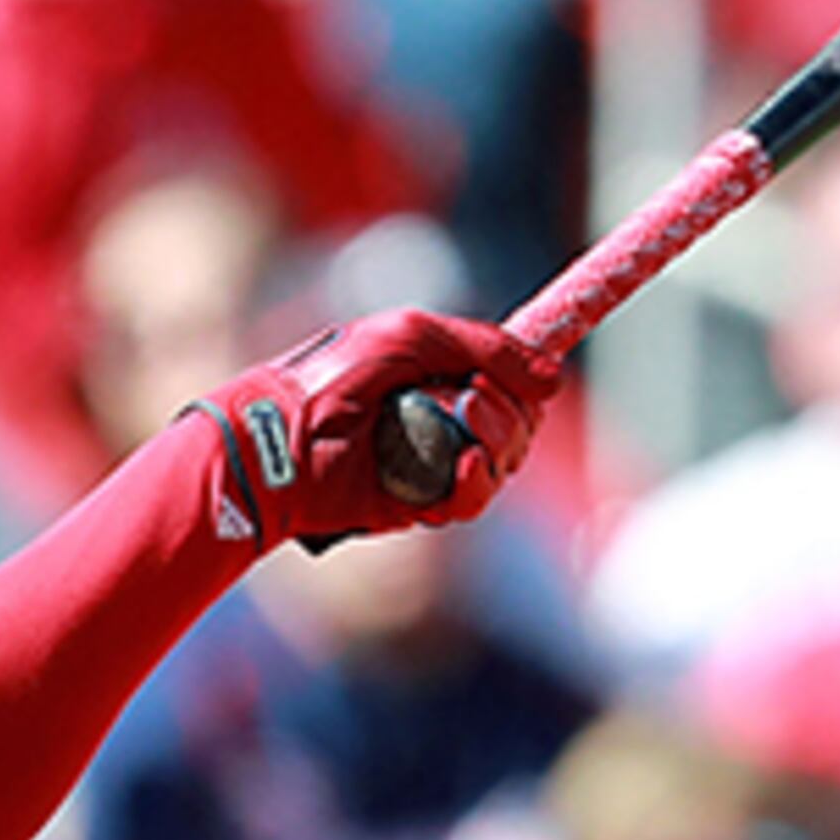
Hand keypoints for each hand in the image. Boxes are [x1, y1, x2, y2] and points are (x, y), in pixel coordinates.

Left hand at [188, 310, 558, 549]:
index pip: (513, 379)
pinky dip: (476, 481)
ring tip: (459, 425)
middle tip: (470, 398)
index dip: (531, 378)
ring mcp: (435, 463)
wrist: (285, 439)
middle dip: (510, 410)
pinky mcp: (421, 503)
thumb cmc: (334, 378)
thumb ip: (486, 347)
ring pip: (504, 460)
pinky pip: (475, 497)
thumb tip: (554, 378)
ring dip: (495, 441)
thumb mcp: (413, 336)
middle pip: (520, 421)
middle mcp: (444, 418)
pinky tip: (461, 468)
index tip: (545, 377)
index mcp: (442, 373)